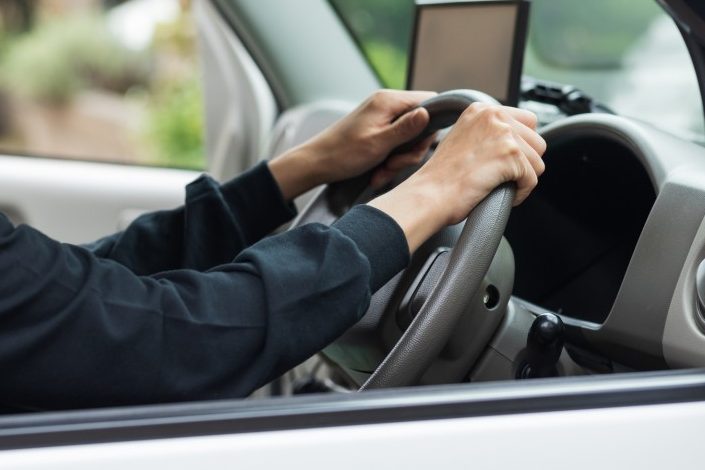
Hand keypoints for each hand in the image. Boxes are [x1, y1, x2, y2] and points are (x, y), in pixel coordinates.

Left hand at [269, 90, 436, 199]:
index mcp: (388, 101)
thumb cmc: (343, 154)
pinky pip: (394, 144)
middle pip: (420, 124)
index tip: (419, 147)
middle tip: (394, 166)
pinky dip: (389, 160)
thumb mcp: (378, 143)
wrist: (316, 163)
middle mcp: (387, 104)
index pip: (429, 101)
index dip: (431, 125)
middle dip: (410, 151)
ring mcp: (381, 118)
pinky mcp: (377, 130)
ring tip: (382, 172)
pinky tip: (378, 173)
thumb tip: (429, 113)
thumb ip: (406, 129)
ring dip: (399, 160)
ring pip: (407, 139)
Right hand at [369, 103, 545, 251]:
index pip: (527, 121)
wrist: (429, 194)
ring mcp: (503, 133)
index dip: (521, 147)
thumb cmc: (441, 177)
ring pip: (537, 162)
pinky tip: (501, 194)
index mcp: (482, 109)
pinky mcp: (510, 154)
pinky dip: (520, 192)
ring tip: (499, 186)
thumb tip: (515, 142)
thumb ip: (488, 134)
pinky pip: (532, 179)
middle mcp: (494, 115)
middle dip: (525, 164)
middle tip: (502, 177)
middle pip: (537, 142)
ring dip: (522, 179)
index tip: (506, 162)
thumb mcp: (463, 140)